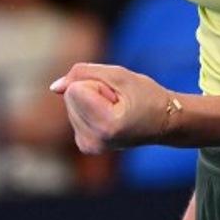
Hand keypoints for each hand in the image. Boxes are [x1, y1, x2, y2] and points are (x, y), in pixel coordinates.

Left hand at [50, 63, 176, 150]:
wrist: (165, 123)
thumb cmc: (147, 96)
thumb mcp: (119, 75)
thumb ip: (83, 73)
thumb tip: (54, 87)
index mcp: (105, 126)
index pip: (75, 89)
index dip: (97, 84)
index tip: (119, 96)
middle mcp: (93, 141)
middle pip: (71, 96)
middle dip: (93, 92)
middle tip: (119, 102)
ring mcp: (88, 146)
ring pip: (71, 104)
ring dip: (92, 101)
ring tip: (117, 109)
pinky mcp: (86, 146)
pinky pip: (74, 114)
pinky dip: (89, 111)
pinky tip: (110, 117)